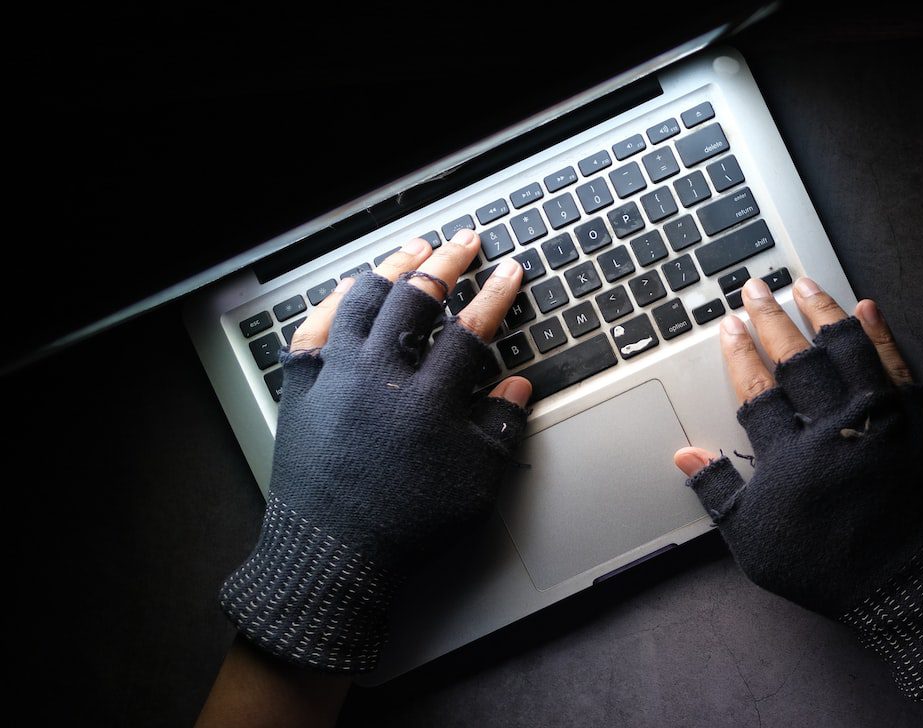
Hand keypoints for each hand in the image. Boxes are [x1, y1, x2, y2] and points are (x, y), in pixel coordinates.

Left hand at [218, 229, 532, 673]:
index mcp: (429, 398)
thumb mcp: (475, 482)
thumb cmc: (407, 526)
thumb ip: (501, 426)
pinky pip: (315, 327)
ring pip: (363, 300)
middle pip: (416, 299)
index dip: (496, 295)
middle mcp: (380, 376)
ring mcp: (336, 377)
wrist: (332, 555)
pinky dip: (335, 301)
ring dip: (392, 269)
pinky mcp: (302, 388)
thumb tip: (518, 385)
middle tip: (465, 242)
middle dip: (447, 263)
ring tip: (413, 250)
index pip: (471, 328)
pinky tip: (350, 288)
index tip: (511, 271)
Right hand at [673, 275, 922, 700]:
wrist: (908, 588)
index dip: (739, 353)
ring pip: (847, 349)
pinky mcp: (920, 422)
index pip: (756, 390)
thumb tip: (684, 455)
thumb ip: (720, 493)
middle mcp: (834, 428)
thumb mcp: (756, 542)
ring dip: (822, 312)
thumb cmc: (827, 569)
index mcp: (790, 456)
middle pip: (797, 359)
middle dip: (771, 319)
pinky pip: (897, 365)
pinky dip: (881, 334)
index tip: (728, 325)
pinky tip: (866, 308)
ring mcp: (880, 420)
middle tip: (755, 288)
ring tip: (804, 284)